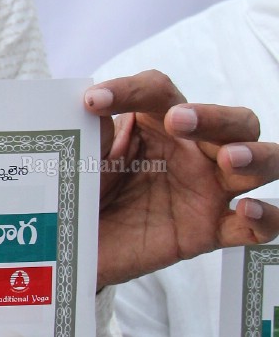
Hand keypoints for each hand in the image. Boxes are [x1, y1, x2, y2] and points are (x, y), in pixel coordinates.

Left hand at [86, 72, 278, 288]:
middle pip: (234, 121)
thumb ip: (92, 132)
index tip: (95, 101)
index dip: (130, 90)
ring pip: (261, 164)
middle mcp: (195, 150)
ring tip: (231, 159)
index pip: (159, 92)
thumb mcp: (84, 159)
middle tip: (177, 121)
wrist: (77, 246)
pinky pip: (254, 227)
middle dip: (215, 117)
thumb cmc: (87, 190)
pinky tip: (248, 210)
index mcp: (159, 122)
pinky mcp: (212, 231)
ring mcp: (210, 190)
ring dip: (255, 156)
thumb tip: (93, 105)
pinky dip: (265, 218)